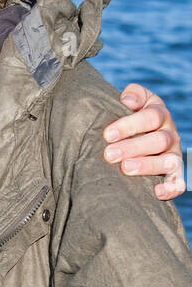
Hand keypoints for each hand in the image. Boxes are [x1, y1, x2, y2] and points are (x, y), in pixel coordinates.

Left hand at [103, 85, 184, 199]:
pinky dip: (170, 188)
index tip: (107, 134)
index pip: (151, 117)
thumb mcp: (134, 102)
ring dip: (147, 165)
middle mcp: (170, 134)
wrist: (137, 137)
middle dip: (133, 147)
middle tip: (109, 154)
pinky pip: (178, 182)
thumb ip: (133, 95)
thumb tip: (128, 100)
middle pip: (158, 140)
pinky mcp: (174, 174)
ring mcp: (173, 155)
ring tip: (125, 168)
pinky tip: (157, 192)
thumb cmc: (129, 119)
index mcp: (160, 114)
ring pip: (168, 161)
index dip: (130, 125)